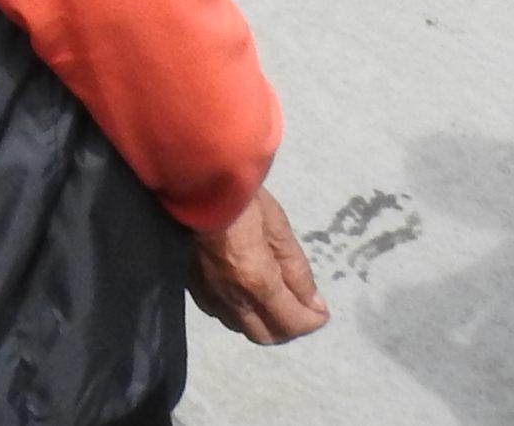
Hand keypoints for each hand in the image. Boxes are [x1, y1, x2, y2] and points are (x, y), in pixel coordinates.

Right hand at [187, 187, 327, 344]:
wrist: (190, 178)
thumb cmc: (240, 197)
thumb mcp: (278, 227)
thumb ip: (297, 269)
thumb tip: (314, 302)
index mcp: (256, 281)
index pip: (292, 322)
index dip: (313, 321)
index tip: (322, 310)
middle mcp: (231, 297)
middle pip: (266, 335)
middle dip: (288, 328)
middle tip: (300, 308)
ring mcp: (208, 293)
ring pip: (241, 327)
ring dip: (262, 321)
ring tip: (274, 301)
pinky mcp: (190, 285)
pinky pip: (220, 313)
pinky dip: (239, 312)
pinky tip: (244, 293)